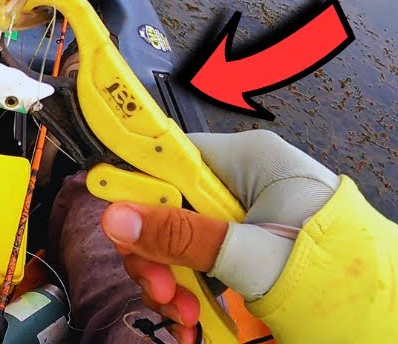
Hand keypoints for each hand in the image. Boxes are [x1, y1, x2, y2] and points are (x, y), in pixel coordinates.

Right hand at [100, 130, 338, 343]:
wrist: (386, 323)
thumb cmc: (340, 278)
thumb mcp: (252, 258)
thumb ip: (181, 236)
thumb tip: (117, 217)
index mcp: (250, 162)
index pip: (168, 156)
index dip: (136, 186)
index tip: (108, 213)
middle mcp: (245, 185)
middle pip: (167, 206)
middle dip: (153, 252)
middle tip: (158, 287)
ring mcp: (247, 219)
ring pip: (178, 240)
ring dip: (168, 279)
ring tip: (182, 314)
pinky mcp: (248, 251)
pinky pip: (199, 262)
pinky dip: (188, 292)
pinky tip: (191, 321)